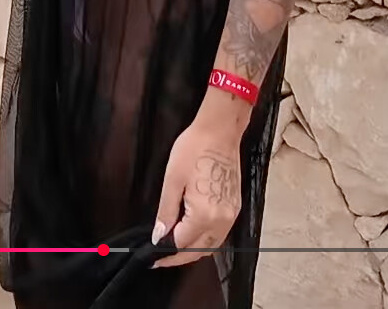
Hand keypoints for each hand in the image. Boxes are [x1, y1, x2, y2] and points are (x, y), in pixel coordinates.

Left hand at [151, 116, 243, 267]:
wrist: (220, 130)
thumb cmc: (194, 148)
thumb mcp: (172, 180)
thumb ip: (166, 212)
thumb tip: (159, 236)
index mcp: (205, 214)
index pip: (183, 244)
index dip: (165, 251)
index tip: (152, 256)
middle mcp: (222, 219)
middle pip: (200, 250)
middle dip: (179, 257)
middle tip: (160, 257)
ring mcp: (232, 214)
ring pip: (212, 245)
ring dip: (194, 249)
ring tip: (173, 247)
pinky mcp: (235, 207)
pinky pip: (220, 233)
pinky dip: (206, 238)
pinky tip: (192, 233)